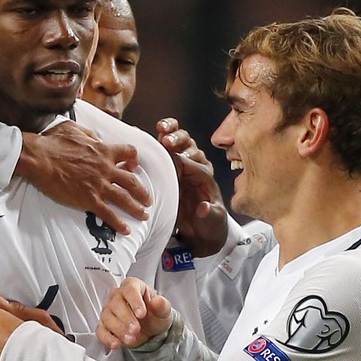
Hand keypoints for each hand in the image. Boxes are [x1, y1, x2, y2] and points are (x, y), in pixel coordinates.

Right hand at [16, 121, 151, 234]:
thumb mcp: (74, 129)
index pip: (129, 152)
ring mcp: (98, 185)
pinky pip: (108, 213)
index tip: (134, 167)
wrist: (39, 158)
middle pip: (132, 181)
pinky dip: (118, 223)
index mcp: (103, 150)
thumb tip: (96, 138)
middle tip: (148, 200)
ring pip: (125, 198)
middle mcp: (105, 168)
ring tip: (144, 216)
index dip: (134, 160)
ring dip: (137, 209)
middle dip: (143, 192)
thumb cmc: (52, 142)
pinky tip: (125, 230)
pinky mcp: (88, 199)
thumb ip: (89, 134)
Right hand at [97, 277, 171, 349]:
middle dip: (126, 318)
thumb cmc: (154, 315)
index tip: (142, 314)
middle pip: (116, 304)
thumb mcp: (163, 311)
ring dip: (118, 329)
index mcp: (132, 286)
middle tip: (136, 329)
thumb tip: (158, 301)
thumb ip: (162, 305)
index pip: (130, 290)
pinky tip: (117, 344)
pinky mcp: (105, 326)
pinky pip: (101, 331)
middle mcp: (117, 296)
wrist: (151, 330)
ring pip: (107, 317)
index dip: (135, 302)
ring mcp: (109, 311)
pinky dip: (108, 338)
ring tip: (131, 339)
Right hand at [157, 118, 227, 256]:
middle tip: (166, 140)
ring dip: (167, 134)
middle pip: (186, 145)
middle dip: (177, 139)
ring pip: (174, 143)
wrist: (201, 232)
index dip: (180, 158)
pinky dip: (155, 143)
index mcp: (204, 176)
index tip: (170, 157)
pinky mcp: (168, 171)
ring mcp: (180, 167)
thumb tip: (204, 207)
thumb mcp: (214, 221)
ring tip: (160, 128)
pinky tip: (146, 137)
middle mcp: (193, 167)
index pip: (191, 162)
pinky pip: (162, 153)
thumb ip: (210, 214)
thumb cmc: (210, 224)